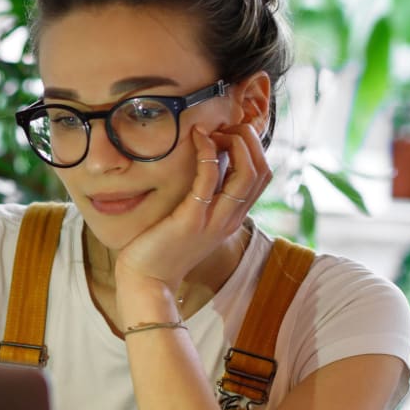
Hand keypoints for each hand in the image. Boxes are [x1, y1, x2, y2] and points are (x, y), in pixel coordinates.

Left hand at [113, 120, 270, 313]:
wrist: (147, 281)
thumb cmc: (162, 249)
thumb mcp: (192, 220)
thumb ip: (204, 197)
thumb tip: (207, 163)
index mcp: (232, 218)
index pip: (262, 176)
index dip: (253, 148)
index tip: (228, 134)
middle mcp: (230, 220)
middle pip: (262, 171)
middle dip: (249, 140)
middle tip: (224, 127)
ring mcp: (214, 221)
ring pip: (247, 174)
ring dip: (236, 143)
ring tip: (214, 130)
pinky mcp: (191, 220)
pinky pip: (209, 179)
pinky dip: (208, 153)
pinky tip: (197, 138)